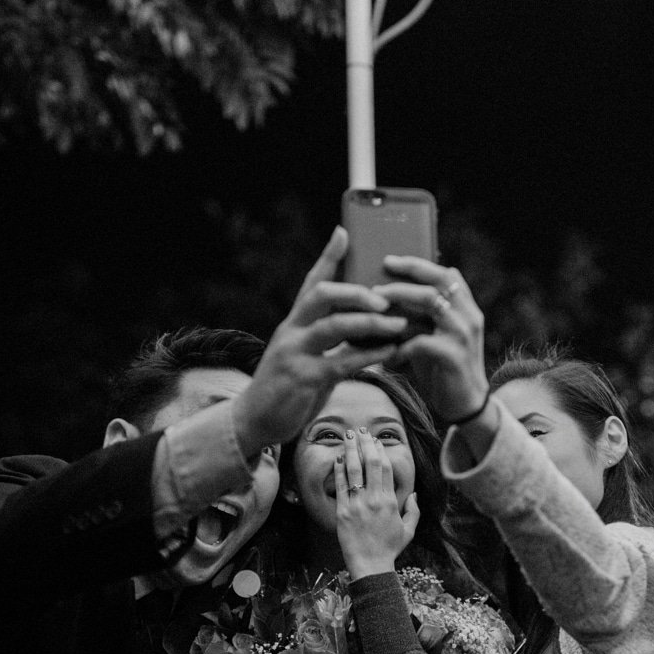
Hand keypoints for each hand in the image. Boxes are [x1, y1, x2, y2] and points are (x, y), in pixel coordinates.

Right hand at [232, 229, 406, 454]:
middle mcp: (291, 331)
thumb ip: (328, 338)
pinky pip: (341, 362)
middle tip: (385, 296)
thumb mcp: (305, 354)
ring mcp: (295, 353)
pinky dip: (368, 355)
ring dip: (369, 322)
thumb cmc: (287, 386)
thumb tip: (364, 324)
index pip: (311, 282)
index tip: (344, 232)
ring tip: (398, 323)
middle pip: (321, 296)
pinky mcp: (303, 378)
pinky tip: (389, 352)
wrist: (256, 421)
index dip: (328, 256)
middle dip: (356, 291)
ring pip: (333, 326)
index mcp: (294, 322)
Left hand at [334, 429, 420, 577]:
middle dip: (365, 443)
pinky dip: (339, 470)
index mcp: (390, 501)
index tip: (375, 440)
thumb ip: (413, 510)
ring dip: (351, 450)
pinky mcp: (343, 511)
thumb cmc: (389, 549)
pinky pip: (341, 486)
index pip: (385, 468)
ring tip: (348, 436)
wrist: (370, 565)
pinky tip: (338, 458)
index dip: (380, 451)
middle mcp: (374, 499)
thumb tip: (415, 494)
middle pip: (370, 463)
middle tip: (360, 430)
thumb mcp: (408, 530)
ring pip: (354, 470)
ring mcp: (358, 504)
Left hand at [380, 261, 489, 426]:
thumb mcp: (437, 336)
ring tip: (375, 305)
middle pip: (438, 281)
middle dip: (405, 275)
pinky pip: (421, 341)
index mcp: (466, 308)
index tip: (390, 261)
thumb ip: (425, 315)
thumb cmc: (443, 368)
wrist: (466, 405)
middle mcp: (469, 316)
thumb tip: (389, 294)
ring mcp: (463, 335)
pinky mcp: (454, 356)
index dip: (418, 264)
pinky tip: (386, 355)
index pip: (445, 274)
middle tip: (377, 279)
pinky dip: (400, 345)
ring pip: (431, 302)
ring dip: (400, 299)